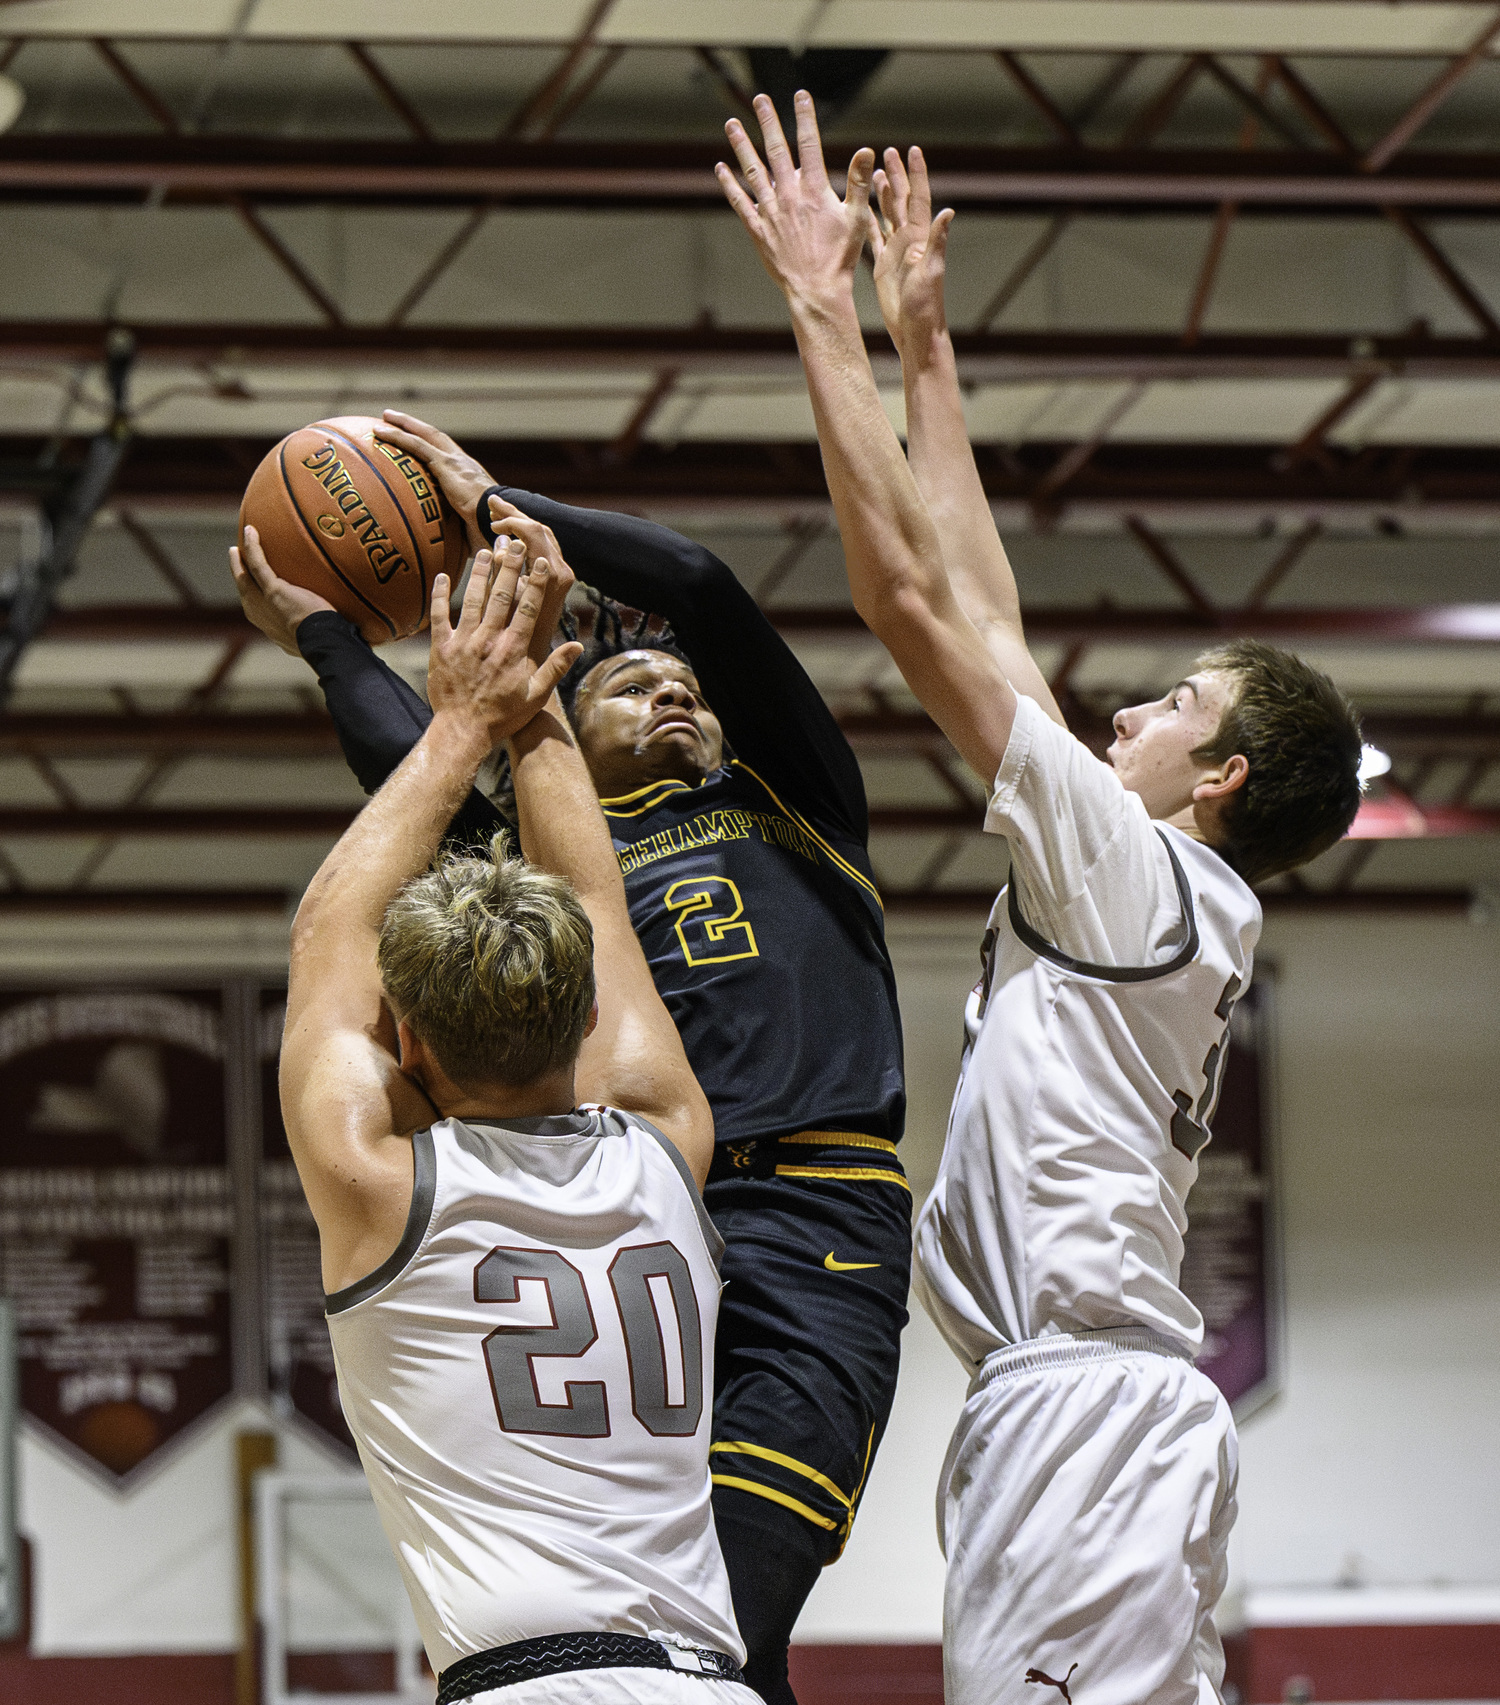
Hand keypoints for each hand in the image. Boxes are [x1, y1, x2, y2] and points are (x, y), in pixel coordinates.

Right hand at [229, 525, 334, 655]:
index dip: (256, 596)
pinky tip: (250, 530)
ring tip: (238, 546)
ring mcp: (263, 603)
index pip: (259, 609)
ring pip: (246, 576)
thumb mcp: (320, 636)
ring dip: (240, 560)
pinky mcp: (272, 590)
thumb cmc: (329, 642)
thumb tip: (342, 622)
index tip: (257, 586)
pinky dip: (252, 546)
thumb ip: (321, 625)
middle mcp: (261, 617)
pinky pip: (257, 563)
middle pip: (246, 591)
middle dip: (241, 576)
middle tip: (237, 559)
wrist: (324, 643)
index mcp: (272, 629)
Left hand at [373, 411, 496, 553]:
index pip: (448, 456)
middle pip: (435, 437)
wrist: (499, 523)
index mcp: (469, 477)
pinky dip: (397, 436)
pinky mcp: (446, 465)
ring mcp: (455, 462)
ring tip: (383, 418)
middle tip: (393, 419)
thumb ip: (455, 535)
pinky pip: (417, 446)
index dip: (432, 447)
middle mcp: (462, 463)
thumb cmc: (490, 534)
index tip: (418, 442)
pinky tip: (380, 431)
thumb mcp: (470, 532)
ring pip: (425, 435)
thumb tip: (443, 554)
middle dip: (415, 426)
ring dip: (404, 425)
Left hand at [426, 539, 581, 749]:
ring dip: (480, 573)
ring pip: (472, 599)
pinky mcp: (440, 648)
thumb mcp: (536, 695)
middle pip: (501, 595)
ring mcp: (463, 642)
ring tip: (485, 550)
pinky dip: (440, 594)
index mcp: (513, 649)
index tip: (541, 562)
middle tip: (514, 544)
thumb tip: (577, 646)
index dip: (535, 582)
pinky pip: (439, 615)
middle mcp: (488, 640)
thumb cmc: (502, 715)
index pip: (528, 608)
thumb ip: (555, 668)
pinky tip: (444, 575)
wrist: (463, 731)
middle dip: (509, 566)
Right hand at [482, 499, 575, 667]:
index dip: (511, 522)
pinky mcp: (554, 578)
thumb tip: (500, 545)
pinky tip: (502, 533)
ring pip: (541, 535)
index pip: (534, 534)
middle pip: (539, 529)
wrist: (534, 664)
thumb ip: (504, 576)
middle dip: (514, 513)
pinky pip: (540, 547)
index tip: (491, 523)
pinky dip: (522, 536)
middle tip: (490, 502)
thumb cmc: (515, 641)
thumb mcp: (507, 611)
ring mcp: (559, 574)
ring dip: (518, 521)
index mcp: (553, 578)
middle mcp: (561, 573)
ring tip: (494, 511)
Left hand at [716, 90, 873, 310]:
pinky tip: (721, 167)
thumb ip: (858, 182)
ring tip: (731, 124)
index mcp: (815, 190)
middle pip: (776, 150)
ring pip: (753, 171)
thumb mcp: (856, 218)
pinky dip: (729, 184)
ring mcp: (770, 212)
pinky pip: (739, 202)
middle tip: (760, 98)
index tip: (801, 96)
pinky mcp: (757, 230)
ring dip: (741, 145)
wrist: (816, 290)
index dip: (805, 117)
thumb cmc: (839, 257)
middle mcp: (789, 196)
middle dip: (768, 121)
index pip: (809, 144)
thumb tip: (866, 150)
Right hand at [870, 146, 954, 357]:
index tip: (912, 150)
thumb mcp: (931, 272)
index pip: (918, 199)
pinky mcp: (883, 265)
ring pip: (887, 215)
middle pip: (901, 200)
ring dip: (882, 194)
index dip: (917, 174)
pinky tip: (862, 208)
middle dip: (896, 176)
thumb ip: (937, 242)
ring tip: (876, 173)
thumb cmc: (926, 306)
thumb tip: (948, 212)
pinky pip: (874, 237)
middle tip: (889, 152)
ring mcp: (895, 252)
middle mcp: (908, 241)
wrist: (916, 331)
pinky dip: (869, 220)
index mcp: (919, 238)